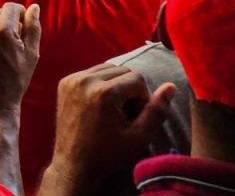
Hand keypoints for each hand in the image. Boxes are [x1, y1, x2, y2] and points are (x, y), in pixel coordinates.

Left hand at [0, 2, 41, 115]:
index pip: (11, 7)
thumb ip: (33, 27)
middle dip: (8, 21)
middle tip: (14, 40)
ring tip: (2, 47)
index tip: (23, 25)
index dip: (20, 14)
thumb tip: (34, 7)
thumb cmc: (16, 79)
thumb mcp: (32, 54)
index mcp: (2, 30)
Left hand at [41, 65, 175, 194]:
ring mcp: (72, 79)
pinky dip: (101, 84)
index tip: (135, 117)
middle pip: (122, 70)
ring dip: (116, 84)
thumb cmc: (108, 154)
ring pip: (107, 69)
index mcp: (104, 93)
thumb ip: (156, 111)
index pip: (137, 78)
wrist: (74, 164)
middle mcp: (85, 80)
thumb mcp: (139, 138)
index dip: (142, 98)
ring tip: (114, 109)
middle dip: (129, 89)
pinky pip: (91, 73)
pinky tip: (100, 105)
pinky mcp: (64, 82)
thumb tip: (170, 86)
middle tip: (125, 114)